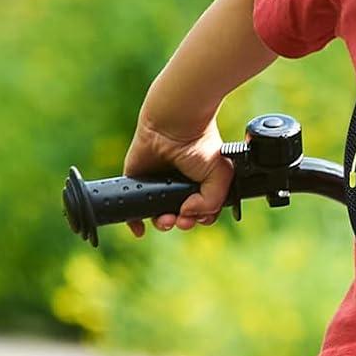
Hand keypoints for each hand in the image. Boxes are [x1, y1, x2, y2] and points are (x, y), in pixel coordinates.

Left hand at [121, 116, 232, 237]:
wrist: (176, 126)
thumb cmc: (201, 144)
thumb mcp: (220, 176)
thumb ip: (212, 203)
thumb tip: (188, 214)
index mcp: (201, 184)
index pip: (202, 212)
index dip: (199, 219)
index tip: (196, 217)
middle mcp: (181, 186)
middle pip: (180, 216)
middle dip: (181, 223)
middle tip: (181, 219)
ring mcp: (159, 185)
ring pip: (159, 215)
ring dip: (163, 223)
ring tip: (165, 219)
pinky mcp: (139, 182)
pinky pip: (135, 207)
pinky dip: (136, 221)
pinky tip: (140, 229)